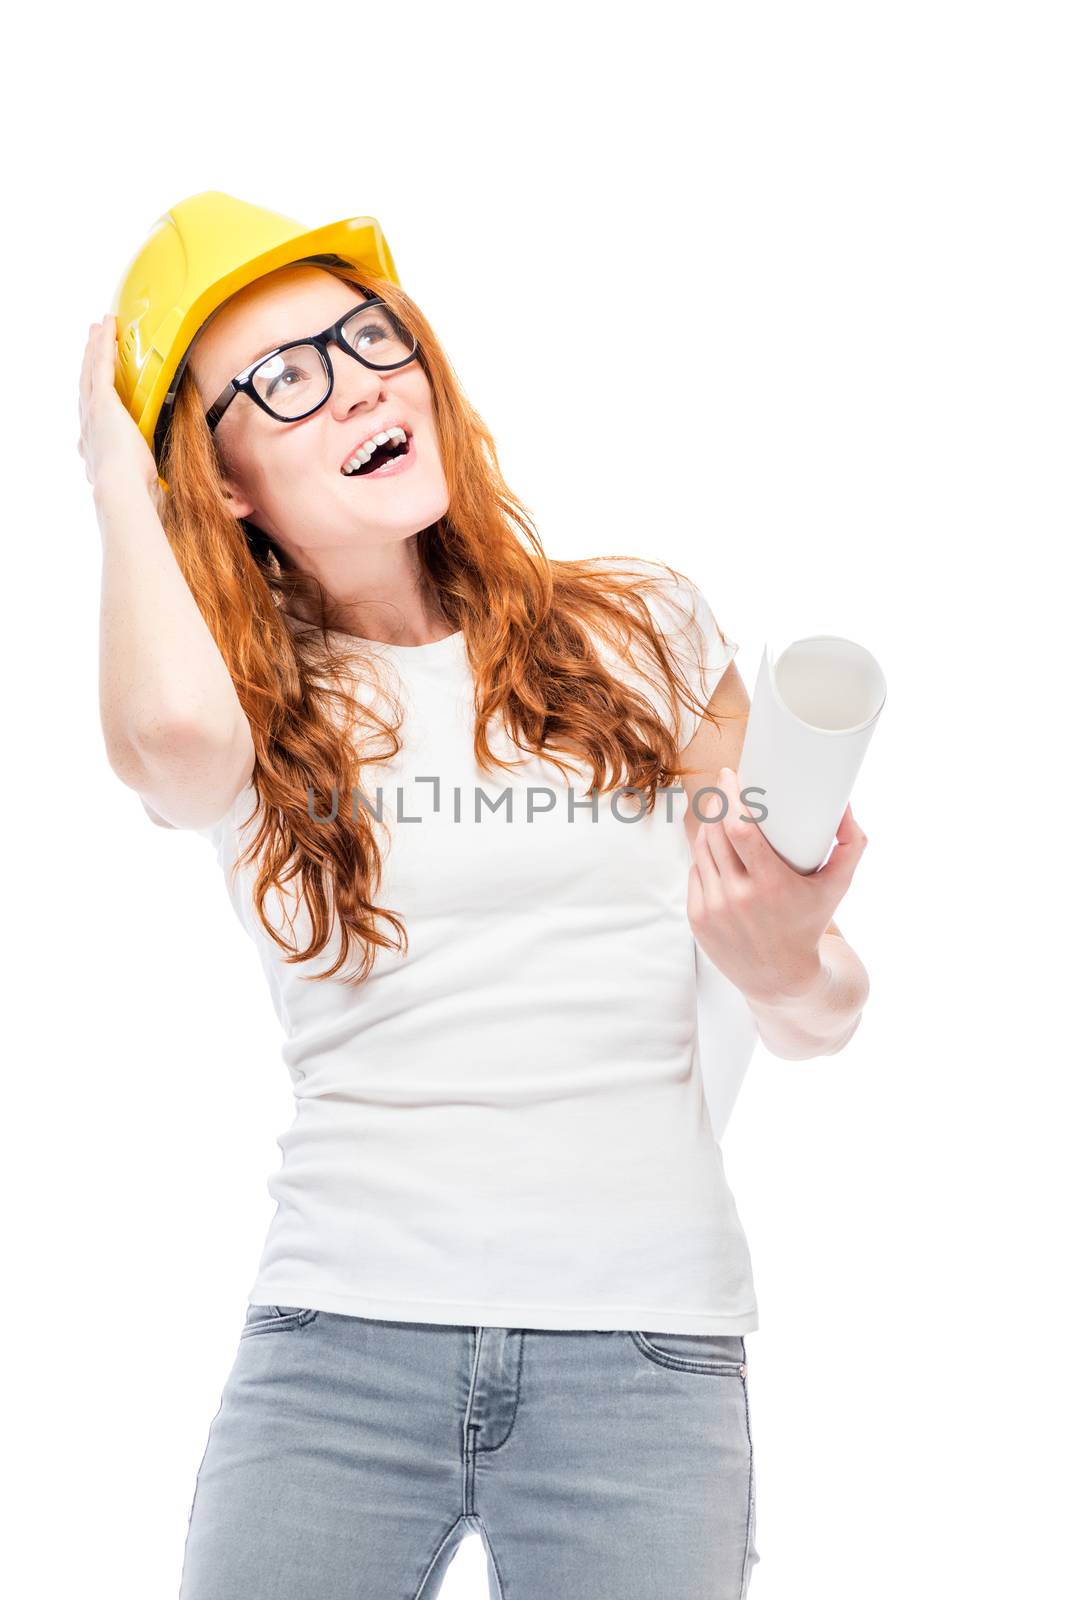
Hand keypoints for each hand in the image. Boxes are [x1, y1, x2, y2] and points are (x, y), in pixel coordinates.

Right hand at [78, 313, 165, 516]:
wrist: (121, 489)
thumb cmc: (133, 491)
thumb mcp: (136, 481)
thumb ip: (144, 477)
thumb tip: (160, 488)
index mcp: (94, 443)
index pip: (92, 410)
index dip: (92, 391)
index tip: (94, 380)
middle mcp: (88, 425)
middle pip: (87, 383)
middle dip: (89, 361)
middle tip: (91, 340)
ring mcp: (92, 411)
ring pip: (91, 370)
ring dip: (95, 347)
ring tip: (98, 328)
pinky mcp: (102, 402)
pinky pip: (101, 366)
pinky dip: (103, 345)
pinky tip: (107, 328)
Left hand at [686, 766, 867, 1003]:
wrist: (781, 978)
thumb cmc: (810, 922)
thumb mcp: (837, 886)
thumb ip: (851, 845)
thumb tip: (846, 805)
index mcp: (770, 885)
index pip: (739, 829)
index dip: (730, 797)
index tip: (729, 775)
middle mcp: (737, 898)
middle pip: (716, 834)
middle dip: (718, 805)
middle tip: (726, 788)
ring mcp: (713, 909)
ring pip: (701, 850)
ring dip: (708, 827)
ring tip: (720, 813)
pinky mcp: (697, 918)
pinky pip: (695, 871)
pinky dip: (704, 856)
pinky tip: (713, 846)